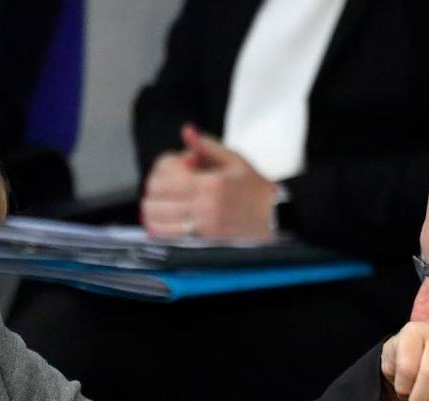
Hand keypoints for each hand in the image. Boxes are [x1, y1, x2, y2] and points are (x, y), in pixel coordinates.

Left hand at [140, 123, 277, 240]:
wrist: (275, 218)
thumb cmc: (255, 188)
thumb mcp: (234, 160)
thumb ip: (207, 146)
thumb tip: (186, 131)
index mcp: (209, 183)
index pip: (163, 176)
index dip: (160, 171)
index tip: (171, 170)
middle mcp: (202, 206)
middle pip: (154, 198)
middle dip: (154, 190)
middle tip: (163, 188)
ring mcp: (201, 226)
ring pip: (155, 219)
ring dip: (152, 210)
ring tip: (162, 205)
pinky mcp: (201, 242)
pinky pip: (167, 236)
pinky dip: (158, 228)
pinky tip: (164, 221)